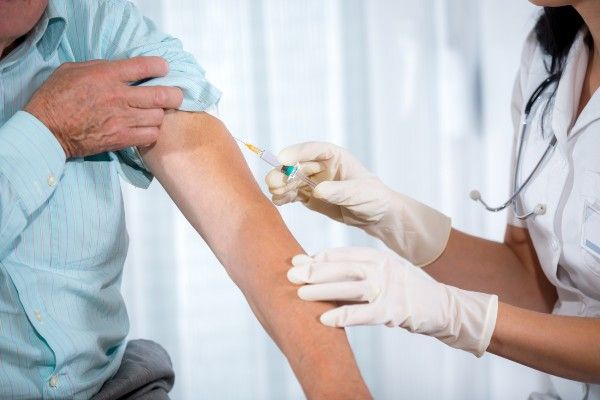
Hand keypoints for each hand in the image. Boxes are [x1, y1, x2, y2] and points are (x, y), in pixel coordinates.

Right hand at [24, 57, 183, 157]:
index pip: (144, 66)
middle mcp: (118, 97)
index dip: (160, 66)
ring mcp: (122, 119)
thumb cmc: (55, 97)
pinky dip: (152, 132)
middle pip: (161, 95)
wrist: (46, 129)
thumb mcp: (74, 70)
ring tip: (155, 114)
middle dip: (173, 94)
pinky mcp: (121, 139)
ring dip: (160, 115)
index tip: (163, 68)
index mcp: (107, 75)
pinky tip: (146, 129)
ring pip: (158, 117)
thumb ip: (101, 68)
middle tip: (174, 95)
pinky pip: (150, 136)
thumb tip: (120, 70)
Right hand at [266, 142, 450, 265]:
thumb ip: (338, 191)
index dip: (296, 153)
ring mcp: (313, 181)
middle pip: (296, 165)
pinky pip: (293, 194)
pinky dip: (284, 197)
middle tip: (273, 182)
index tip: (282, 158)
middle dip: (283, 172)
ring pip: (291, 180)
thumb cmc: (374, 198)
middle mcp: (320, 166)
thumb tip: (316, 190)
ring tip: (275, 194)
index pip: (312, 150)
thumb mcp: (359, 193)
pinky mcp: (309, 196)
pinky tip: (278, 201)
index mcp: (334, 156)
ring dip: (281, 185)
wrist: (377, 216)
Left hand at [288, 247, 497, 356]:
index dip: (318, 258)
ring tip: (299, 294)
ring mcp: (389, 288)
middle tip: (290, 275)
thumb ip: (362, 270)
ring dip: (322, 291)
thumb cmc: (410, 290)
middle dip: (314, 271)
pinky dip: (342, 316)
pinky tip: (324, 319)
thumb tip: (327, 271)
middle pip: (342, 267)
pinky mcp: (394, 311)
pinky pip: (363, 314)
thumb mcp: (387, 271)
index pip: (343, 254)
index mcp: (379, 257)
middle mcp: (383, 268)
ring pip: (349, 287)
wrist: (446, 308)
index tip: (297, 261)